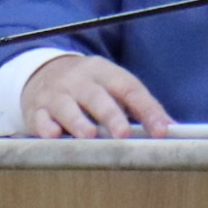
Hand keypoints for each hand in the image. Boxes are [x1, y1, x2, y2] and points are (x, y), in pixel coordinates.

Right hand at [16, 53, 174, 138]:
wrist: (42, 73)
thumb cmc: (88, 88)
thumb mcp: (112, 86)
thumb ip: (139, 106)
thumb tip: (171, 128)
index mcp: (104, 71)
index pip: (129, 88)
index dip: (147, 109)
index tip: (161, 130)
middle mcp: (79, 80)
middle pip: (96, 96)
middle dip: (110, 115)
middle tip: (123, 134)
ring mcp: (55, 94)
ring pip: (66, 106)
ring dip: (77, 121)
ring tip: (88, 135)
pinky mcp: (36, 109)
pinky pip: (40, 117)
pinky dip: (45, 126)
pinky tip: (52, 135)